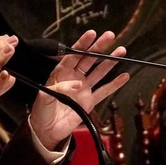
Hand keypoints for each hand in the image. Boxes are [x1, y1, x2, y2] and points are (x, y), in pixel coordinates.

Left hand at [27, 29, 131, 151]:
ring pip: (99, 71)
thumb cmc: (41, 111)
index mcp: (61, 73)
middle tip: (110, 36)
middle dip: (99, 47)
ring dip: (110, 62)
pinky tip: (124, 76)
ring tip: (121, 51)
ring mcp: (84, 88)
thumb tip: (77, 84)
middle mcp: (74, 77)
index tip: (91, 34)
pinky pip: (104, 91)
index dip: (82, 44)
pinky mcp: (90, 101)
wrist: (47, 130)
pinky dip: (115, 84)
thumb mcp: (44, 97)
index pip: (73, 55)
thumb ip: (59, 88)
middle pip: (89, 59)